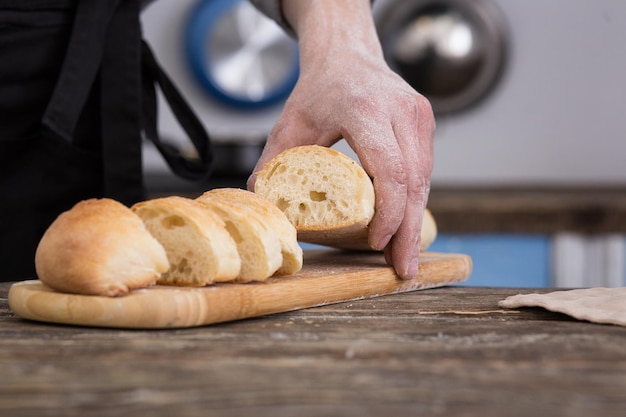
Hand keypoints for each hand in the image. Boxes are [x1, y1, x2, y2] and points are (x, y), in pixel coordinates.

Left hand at [247, 0, 434, 279]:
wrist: (348, 54)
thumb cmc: (319, 89)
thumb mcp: (290, 123)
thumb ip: (272, 163)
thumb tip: (259, 203)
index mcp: (366, 109)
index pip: (389, 169)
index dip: (387, 213)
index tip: (376, 243)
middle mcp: (401, 110)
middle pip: (413, 181)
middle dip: (407, 231)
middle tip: (403, 269)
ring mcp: (419, 115)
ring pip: (424, 179)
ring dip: (414, 221)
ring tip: (404, 258)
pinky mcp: (425, 122)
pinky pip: (424, 170)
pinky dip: (414, 201)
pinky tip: (404, 228)